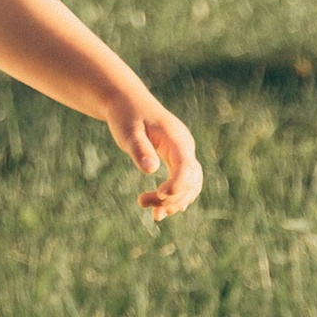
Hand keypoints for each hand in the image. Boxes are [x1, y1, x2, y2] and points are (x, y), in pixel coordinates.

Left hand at [110, 90, 202, 217]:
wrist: (128, 101)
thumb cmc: (127, 115)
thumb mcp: (128, 131)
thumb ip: (139, 149)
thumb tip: (150, 170)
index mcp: (176, 138)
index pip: (186, 166)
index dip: (177, 184)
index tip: (160, 195)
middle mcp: (185, 147)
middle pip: (190, 180)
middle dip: (171, 198)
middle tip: (142, 203)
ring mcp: (183, 153)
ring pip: (190, 185)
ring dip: (174, 202)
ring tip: (153, 214)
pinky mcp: (177, 159)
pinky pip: (184, 182)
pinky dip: (175, 197)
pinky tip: (161, 209)